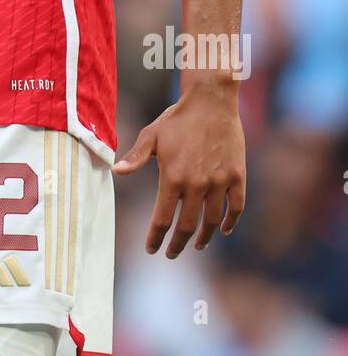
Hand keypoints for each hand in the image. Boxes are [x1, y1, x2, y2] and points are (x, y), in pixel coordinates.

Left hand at [112, 94, 245, 256]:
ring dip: (204, 237)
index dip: (155, 238)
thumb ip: (136, 157)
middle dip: (177, 245)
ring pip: (212, 221)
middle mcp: (196, 184)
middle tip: (172, 254)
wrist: (211, 101)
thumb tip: (117, 172)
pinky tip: (224, 229)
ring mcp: (219, 182)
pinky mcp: (237, 176)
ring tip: (197, 244)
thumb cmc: (177, 118)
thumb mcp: (151, 135)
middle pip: (186, 227)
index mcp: (173, 177)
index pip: (162, 219)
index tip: (151, 250)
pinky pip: (236, 207)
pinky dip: (231, 222)